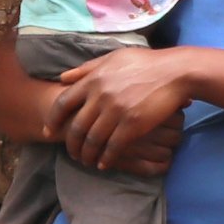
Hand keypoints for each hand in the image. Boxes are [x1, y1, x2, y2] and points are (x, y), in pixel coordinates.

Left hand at [52, 48, 192, 171]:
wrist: (174, 72)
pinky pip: (112, 148)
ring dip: (87, 155)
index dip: (53, 120)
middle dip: (71, 144)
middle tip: (71, 153)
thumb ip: (86, 69)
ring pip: (92, 141)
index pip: (63, 103)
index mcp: (93, 80)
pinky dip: (106, 159)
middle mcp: (101, 96)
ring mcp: (116, 111)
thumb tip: (62, 78)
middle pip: (76, 127)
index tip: (48, 131)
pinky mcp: (132, 125)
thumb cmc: (145, 63)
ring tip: (87, 161)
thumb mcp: (112, 59)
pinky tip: (104, 164)